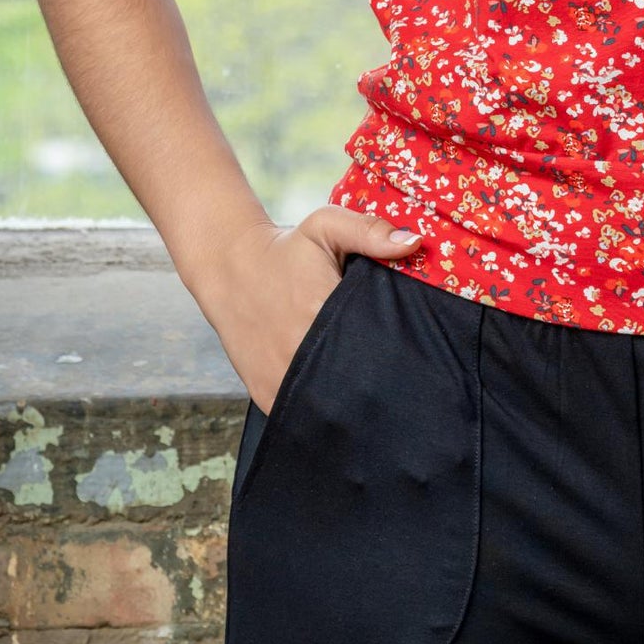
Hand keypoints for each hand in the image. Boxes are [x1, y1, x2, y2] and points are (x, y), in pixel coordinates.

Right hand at [193, 205, 424, 413]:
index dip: (397, 352)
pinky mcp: (267, 397)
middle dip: (378, 381)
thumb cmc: (285, 250)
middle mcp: (299, 355)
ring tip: (369, 390)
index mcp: (321, 314)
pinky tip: (338, 400)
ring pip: (329, 409)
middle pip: (355, 384)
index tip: (411, 353)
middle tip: (397, 377)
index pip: (376, 347)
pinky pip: (304, 417)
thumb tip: (414, 243)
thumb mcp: (326, 227)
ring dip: (350, 403)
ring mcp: (281, 381)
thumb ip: (370, 231)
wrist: (230, 270)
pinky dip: (322, 414)